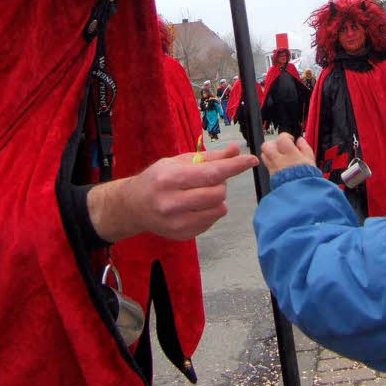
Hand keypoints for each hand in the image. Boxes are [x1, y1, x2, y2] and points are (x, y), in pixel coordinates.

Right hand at [88, 144, 257, 241]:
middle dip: (222, 184)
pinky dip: (211, 211)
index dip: (234, 166)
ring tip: (202, 192)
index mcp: (170, 179)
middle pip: (217, 194)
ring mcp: (176, 222)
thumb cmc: (158, 178)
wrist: (133, 206)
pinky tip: (196, 205)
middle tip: (211, 180)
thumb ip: (209, 157)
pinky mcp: (182, 235)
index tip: (252, 160)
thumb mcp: (179, 161)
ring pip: (218, 209)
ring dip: (218, 199)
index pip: (211, 173)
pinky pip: (211, 221)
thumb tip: (235, 150)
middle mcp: (172, 203)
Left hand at [260, 132, 313, 175]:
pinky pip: (267, 165)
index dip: (286, 137)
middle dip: (273, 143)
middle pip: (267, 145)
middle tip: (281, 147)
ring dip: (270, 152)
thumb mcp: (311, 160)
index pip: (282, 138)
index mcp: (290, 154)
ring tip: (278, 155)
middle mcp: (279, 159)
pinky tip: (279, 165)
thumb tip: (300, 141)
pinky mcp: (271, 175)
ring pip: (264, 154)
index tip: (291, 140)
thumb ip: (304, 148)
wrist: (301, 195)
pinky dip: (271, 162)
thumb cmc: (307, 178)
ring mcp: (273, 168)